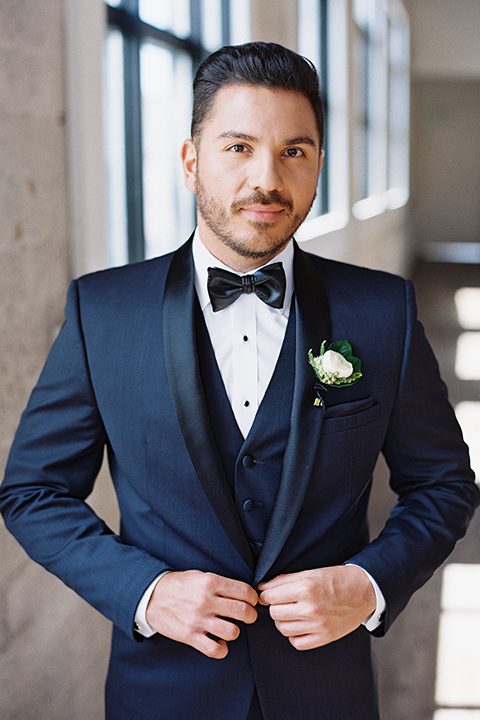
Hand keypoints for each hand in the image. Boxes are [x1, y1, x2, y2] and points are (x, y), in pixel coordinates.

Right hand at [146, 570, 257, 658]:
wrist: (152, 596)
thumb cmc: (179, 585)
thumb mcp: (200, 575)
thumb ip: (220, 583)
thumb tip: (243, 593)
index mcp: (210, 582)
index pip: (244, 591)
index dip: (253, 598)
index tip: (253, 601)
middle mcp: (206, 601)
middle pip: (243, 612)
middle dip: (251, 615)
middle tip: (249, 616)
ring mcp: (198, 620)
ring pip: (232, 632)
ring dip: (235, 631)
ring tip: (230, 627)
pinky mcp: (190, 636)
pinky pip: (214, 649)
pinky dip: (221, 649)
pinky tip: (219, 641)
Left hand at [257, 565, 375, 649]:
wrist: (364, 590)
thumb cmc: (336, 579)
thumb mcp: (310, 572)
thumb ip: (283, 580)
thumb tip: (261, 587)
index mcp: (305, 588)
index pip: (270, 596)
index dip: (267, 594)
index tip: (270, 593)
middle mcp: (310, 608)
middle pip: (274, 613)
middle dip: (275, 606)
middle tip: (283, 601)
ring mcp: (318, 626)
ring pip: (282, 628)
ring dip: (283, 620)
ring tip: (292, 612)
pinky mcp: (325, 638)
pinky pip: (296, 643)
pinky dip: (294, 635)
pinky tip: (300, 624)